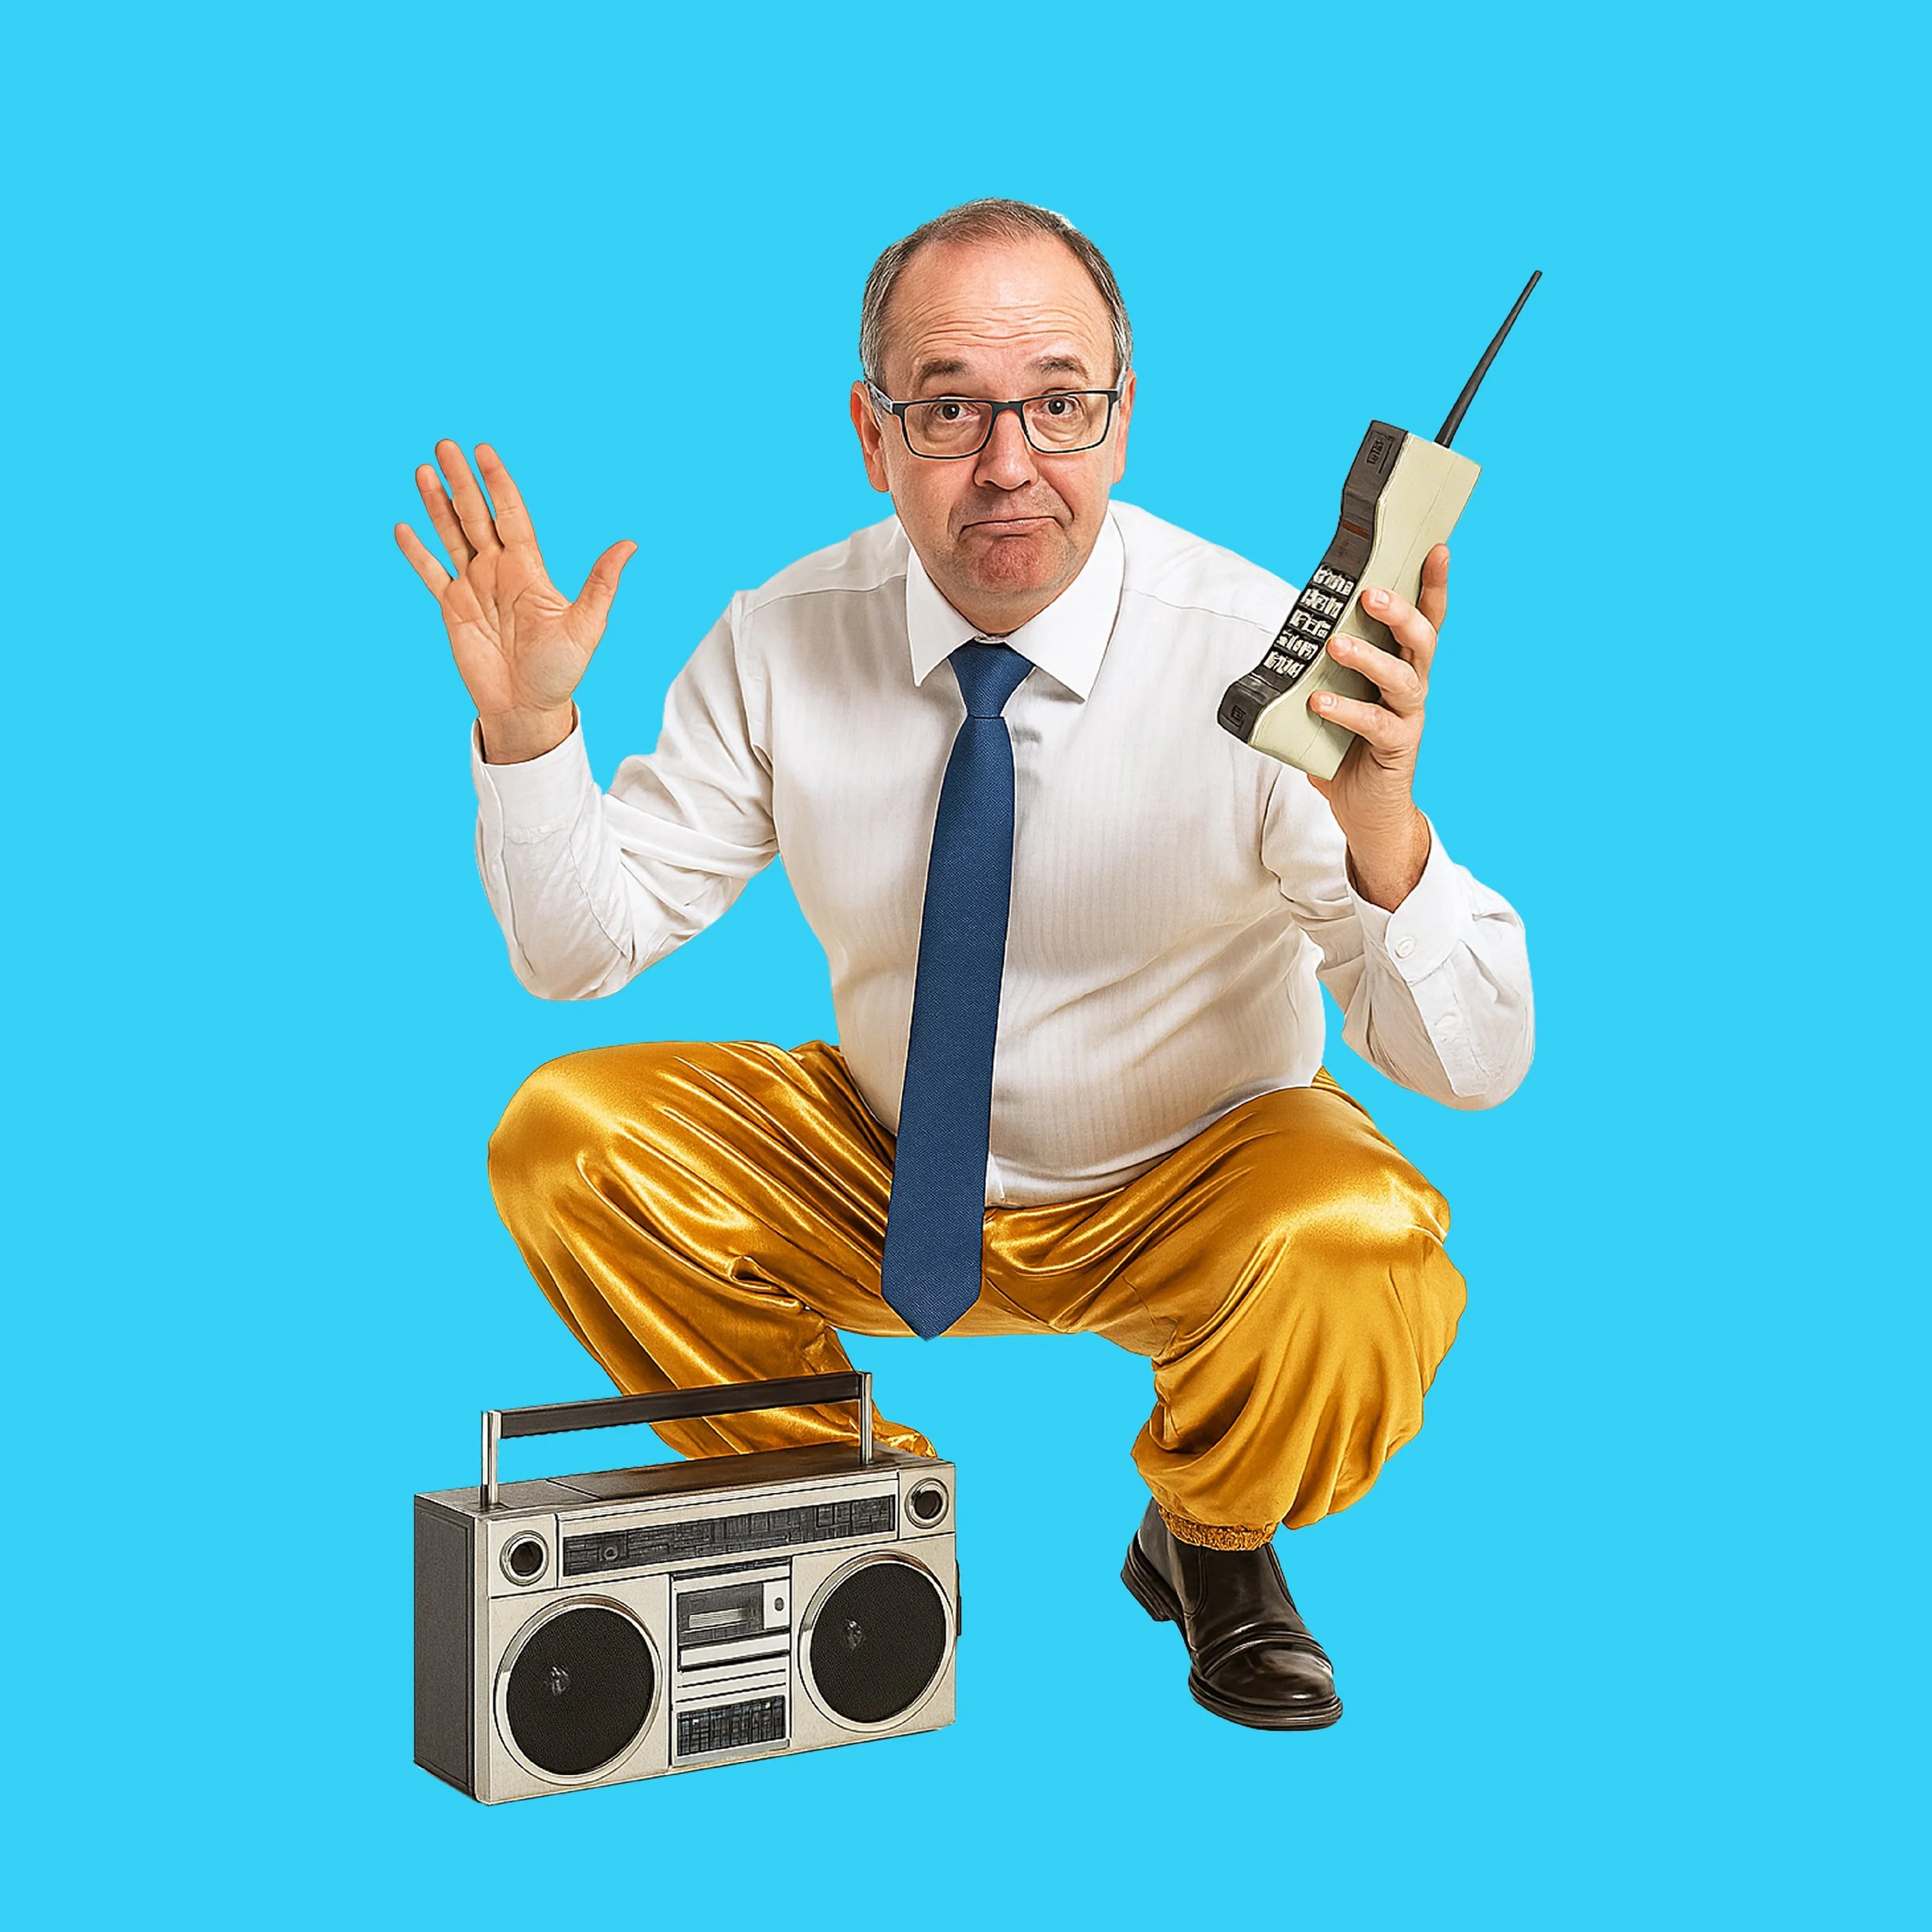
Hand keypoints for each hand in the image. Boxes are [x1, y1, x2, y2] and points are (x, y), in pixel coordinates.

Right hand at [394, 441, 635, 761]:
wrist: (528, 709)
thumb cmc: (561, 671)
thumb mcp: (586, 626)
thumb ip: (601, 583)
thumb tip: (630, 544)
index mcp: (528, 569)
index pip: (510, 515)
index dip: (498, 483)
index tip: (484, 452)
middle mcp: (499, 571)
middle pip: (476, 515)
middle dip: (462, 481)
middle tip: (446, 444)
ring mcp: (473, 588)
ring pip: (451, 536)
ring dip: (437, 504)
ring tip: (423, 470)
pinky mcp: (452, 609)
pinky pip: (431, 574)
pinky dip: (417, 553)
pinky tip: (403, 527)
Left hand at [1306, 543, 1448, 909]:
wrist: (1367, 814)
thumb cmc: (1349, 750)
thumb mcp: (1336, 699)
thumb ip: (1323, 670)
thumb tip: (1287, 637)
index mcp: (1401, 669)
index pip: (1425, 620)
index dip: (1433, 586)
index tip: (1436, 548)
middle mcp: (1412, 688)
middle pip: (1421, 640)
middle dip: (1401, 611)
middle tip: (1371, 594)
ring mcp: (1408, 718)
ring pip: (1402, 678)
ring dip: (1369, 657)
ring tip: (1335, 644)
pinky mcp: (1397, 749)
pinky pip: (1376, 724)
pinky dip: (1347, 710)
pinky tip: (1320, 701)